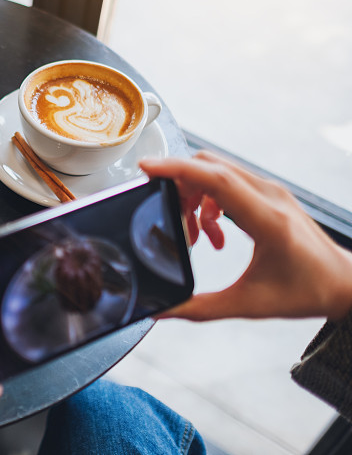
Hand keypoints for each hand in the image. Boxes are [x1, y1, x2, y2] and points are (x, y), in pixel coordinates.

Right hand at [140, 151, 351, 321]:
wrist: (344, 282)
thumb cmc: (306, 292)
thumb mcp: (248, 305)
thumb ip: (199, 309)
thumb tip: (160, 310)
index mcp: (267, 221)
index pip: (216, 179)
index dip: (177, 169)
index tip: (147, 167)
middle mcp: (269, 196)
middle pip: (209, 168)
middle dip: (179, 187)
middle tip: (173, 222)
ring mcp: (270, 190)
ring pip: (216, 171)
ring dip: (193, 195)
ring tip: (195, 234)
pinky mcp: (268, 193)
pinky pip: (227, 180)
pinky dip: (208, 199)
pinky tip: (213, 231)